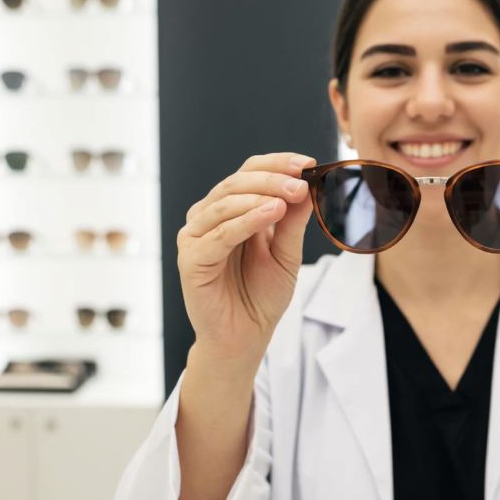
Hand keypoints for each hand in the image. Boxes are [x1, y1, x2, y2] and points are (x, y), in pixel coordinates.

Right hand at [176, 152, 315, 363]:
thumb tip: (308, 186)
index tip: (308, 162)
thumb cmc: (262, 295)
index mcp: (230, 210)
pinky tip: (271, 212)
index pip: (249, 172)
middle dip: (273, 178)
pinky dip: (246, 220)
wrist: (245, 337)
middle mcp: (208, 217)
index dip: (277, 163)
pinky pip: (219, 233)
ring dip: (261, 194)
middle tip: (302, 181)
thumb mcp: (287, 253)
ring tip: (292, 194)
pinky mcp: (190, 259)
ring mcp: (195, 237)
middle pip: (236, 182)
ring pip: (225, 202)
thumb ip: (293, 221)